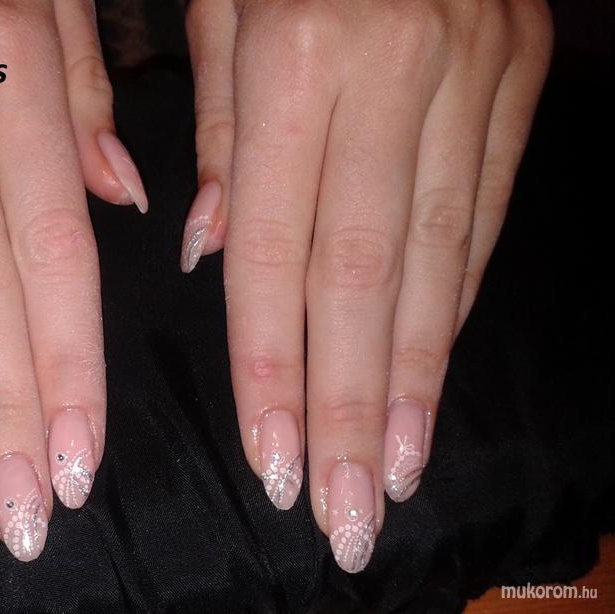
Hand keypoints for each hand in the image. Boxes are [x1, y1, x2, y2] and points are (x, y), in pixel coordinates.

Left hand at [181, 0, 551, 570]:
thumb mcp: (218, 6)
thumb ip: (217, 134)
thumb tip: (212, 258)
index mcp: (302, 50)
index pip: (275, 247)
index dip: (272, 366)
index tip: (273, 461)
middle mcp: (398, 69)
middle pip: (367, 275)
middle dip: (351, 406)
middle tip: (350, 510)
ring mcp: (477, 71)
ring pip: (441, 257)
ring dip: (416, 376)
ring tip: (399, 467)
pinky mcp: (522, 74)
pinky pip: (484, 211)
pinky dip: (456, 300)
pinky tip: (434, 368)